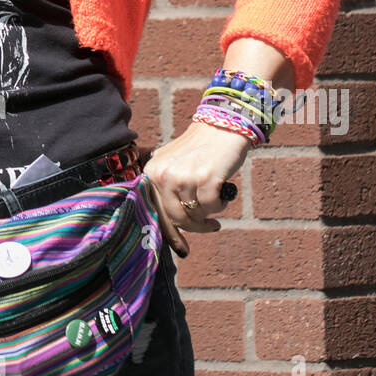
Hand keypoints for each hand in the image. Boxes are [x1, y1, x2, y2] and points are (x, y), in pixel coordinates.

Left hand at [143, 118, 250, 257]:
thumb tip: (170, 226)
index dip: (170, 234)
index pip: (156, 211)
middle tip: (211, 226)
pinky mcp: (205, 179)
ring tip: (216, 197)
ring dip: (210, 212)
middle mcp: (163, 175)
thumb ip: (167, 189)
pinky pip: (212, 208)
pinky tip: (223, 192)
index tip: (182, 249)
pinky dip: (220, 205)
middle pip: (176, 218)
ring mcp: (183, 177)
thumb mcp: (174, 164)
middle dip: (196, 226)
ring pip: (196, 214)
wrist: (223, 126)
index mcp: (152, 172)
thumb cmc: (201, 150)